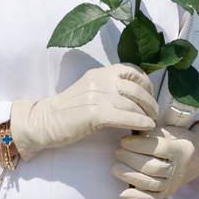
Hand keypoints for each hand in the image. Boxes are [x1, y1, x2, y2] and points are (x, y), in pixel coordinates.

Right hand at [10, 64, 156, 155]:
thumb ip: (109, 87)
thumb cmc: (68, 110)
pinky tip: (145, 128)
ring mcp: (98, 96)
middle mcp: (100, 80)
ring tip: (150, 123)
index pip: (131, 70)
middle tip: (154, 113)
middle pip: (136, 88)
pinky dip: (139, 122)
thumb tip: (135, 94)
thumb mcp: (90, 90)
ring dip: (146, 115)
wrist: (43, 121)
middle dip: (150, 102)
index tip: (150, 94)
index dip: (145, 82)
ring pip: (133, 104)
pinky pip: (125, 117)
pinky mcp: (95, 113)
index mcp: (100, 73)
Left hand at [113, 122, 198, 198]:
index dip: (138, 145)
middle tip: (118, 152)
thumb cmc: (177, 139)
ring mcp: (173, 183)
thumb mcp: (169, 130)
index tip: (124, 141)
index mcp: (180, 149)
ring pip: (150, 183)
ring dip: (129, 176)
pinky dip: (137, 198)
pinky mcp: (168, 193)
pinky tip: (122, 193)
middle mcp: (178, 168)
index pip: (157, 149)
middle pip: (152, 167)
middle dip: (130, 159)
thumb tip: (128, 133)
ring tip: (116, 167)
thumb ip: (151, 132)